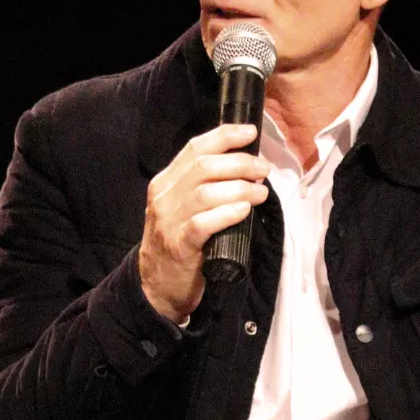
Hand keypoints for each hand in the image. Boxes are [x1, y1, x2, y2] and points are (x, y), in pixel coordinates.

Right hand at [139, 123, 270, 322]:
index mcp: (165, 182)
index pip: (195, 148)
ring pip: (205, 193)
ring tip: (261, 194)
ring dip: (239, 189)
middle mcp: (164, 197)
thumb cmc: (178, 242)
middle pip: (203, 167)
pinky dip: (227, 214)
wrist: (156, 286)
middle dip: (239, 163)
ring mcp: (168, 222)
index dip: (225, 136)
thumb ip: (204, 187)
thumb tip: (246, 168)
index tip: (251, 133)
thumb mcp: (183, 207)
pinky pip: (202, 224)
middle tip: (263, 170)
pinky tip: (244, 211)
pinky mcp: (178, 246)